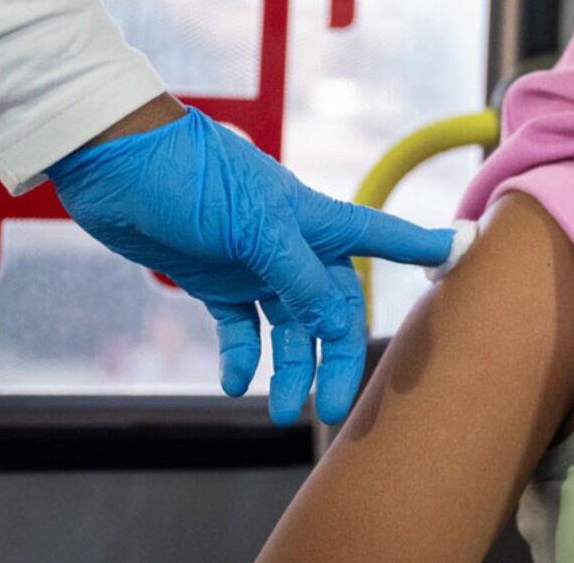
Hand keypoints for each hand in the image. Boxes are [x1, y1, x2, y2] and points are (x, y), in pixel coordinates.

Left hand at [46, 105, 454, 425]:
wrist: (114, 162)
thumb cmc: (194, 178)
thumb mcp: (255, 229)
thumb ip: (299, 279)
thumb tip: (336, 328)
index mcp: (313, 220)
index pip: (379, 237)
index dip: (418, 247)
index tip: (458, 253)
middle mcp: (291, 244)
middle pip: (332, 307)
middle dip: (338, 356)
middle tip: (337, 408)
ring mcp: (252, 262)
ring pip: (287, 326)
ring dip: (290, 369)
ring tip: (284, 412)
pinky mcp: (211, 277)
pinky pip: (237, 327)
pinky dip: (241, 357)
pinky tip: (237, 384)